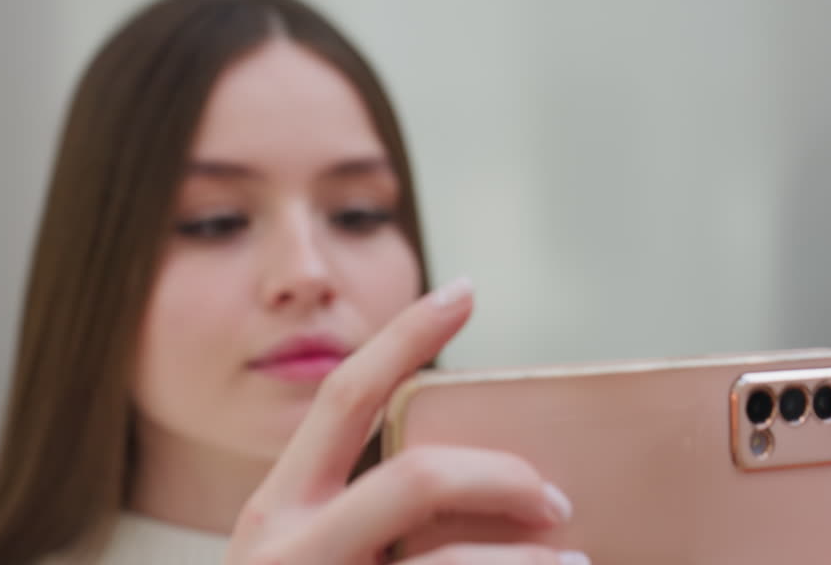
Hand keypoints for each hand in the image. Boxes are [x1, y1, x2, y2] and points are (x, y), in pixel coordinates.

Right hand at [225, 278, 583, 564]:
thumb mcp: (303, 556)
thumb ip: (362, 516)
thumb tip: (476, 478)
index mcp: (275, 512)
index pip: (343, 397)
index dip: (405, 337)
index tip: (464, 292)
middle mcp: (288, 551)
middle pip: (412, 480)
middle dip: (497, 476)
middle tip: (555, 498)